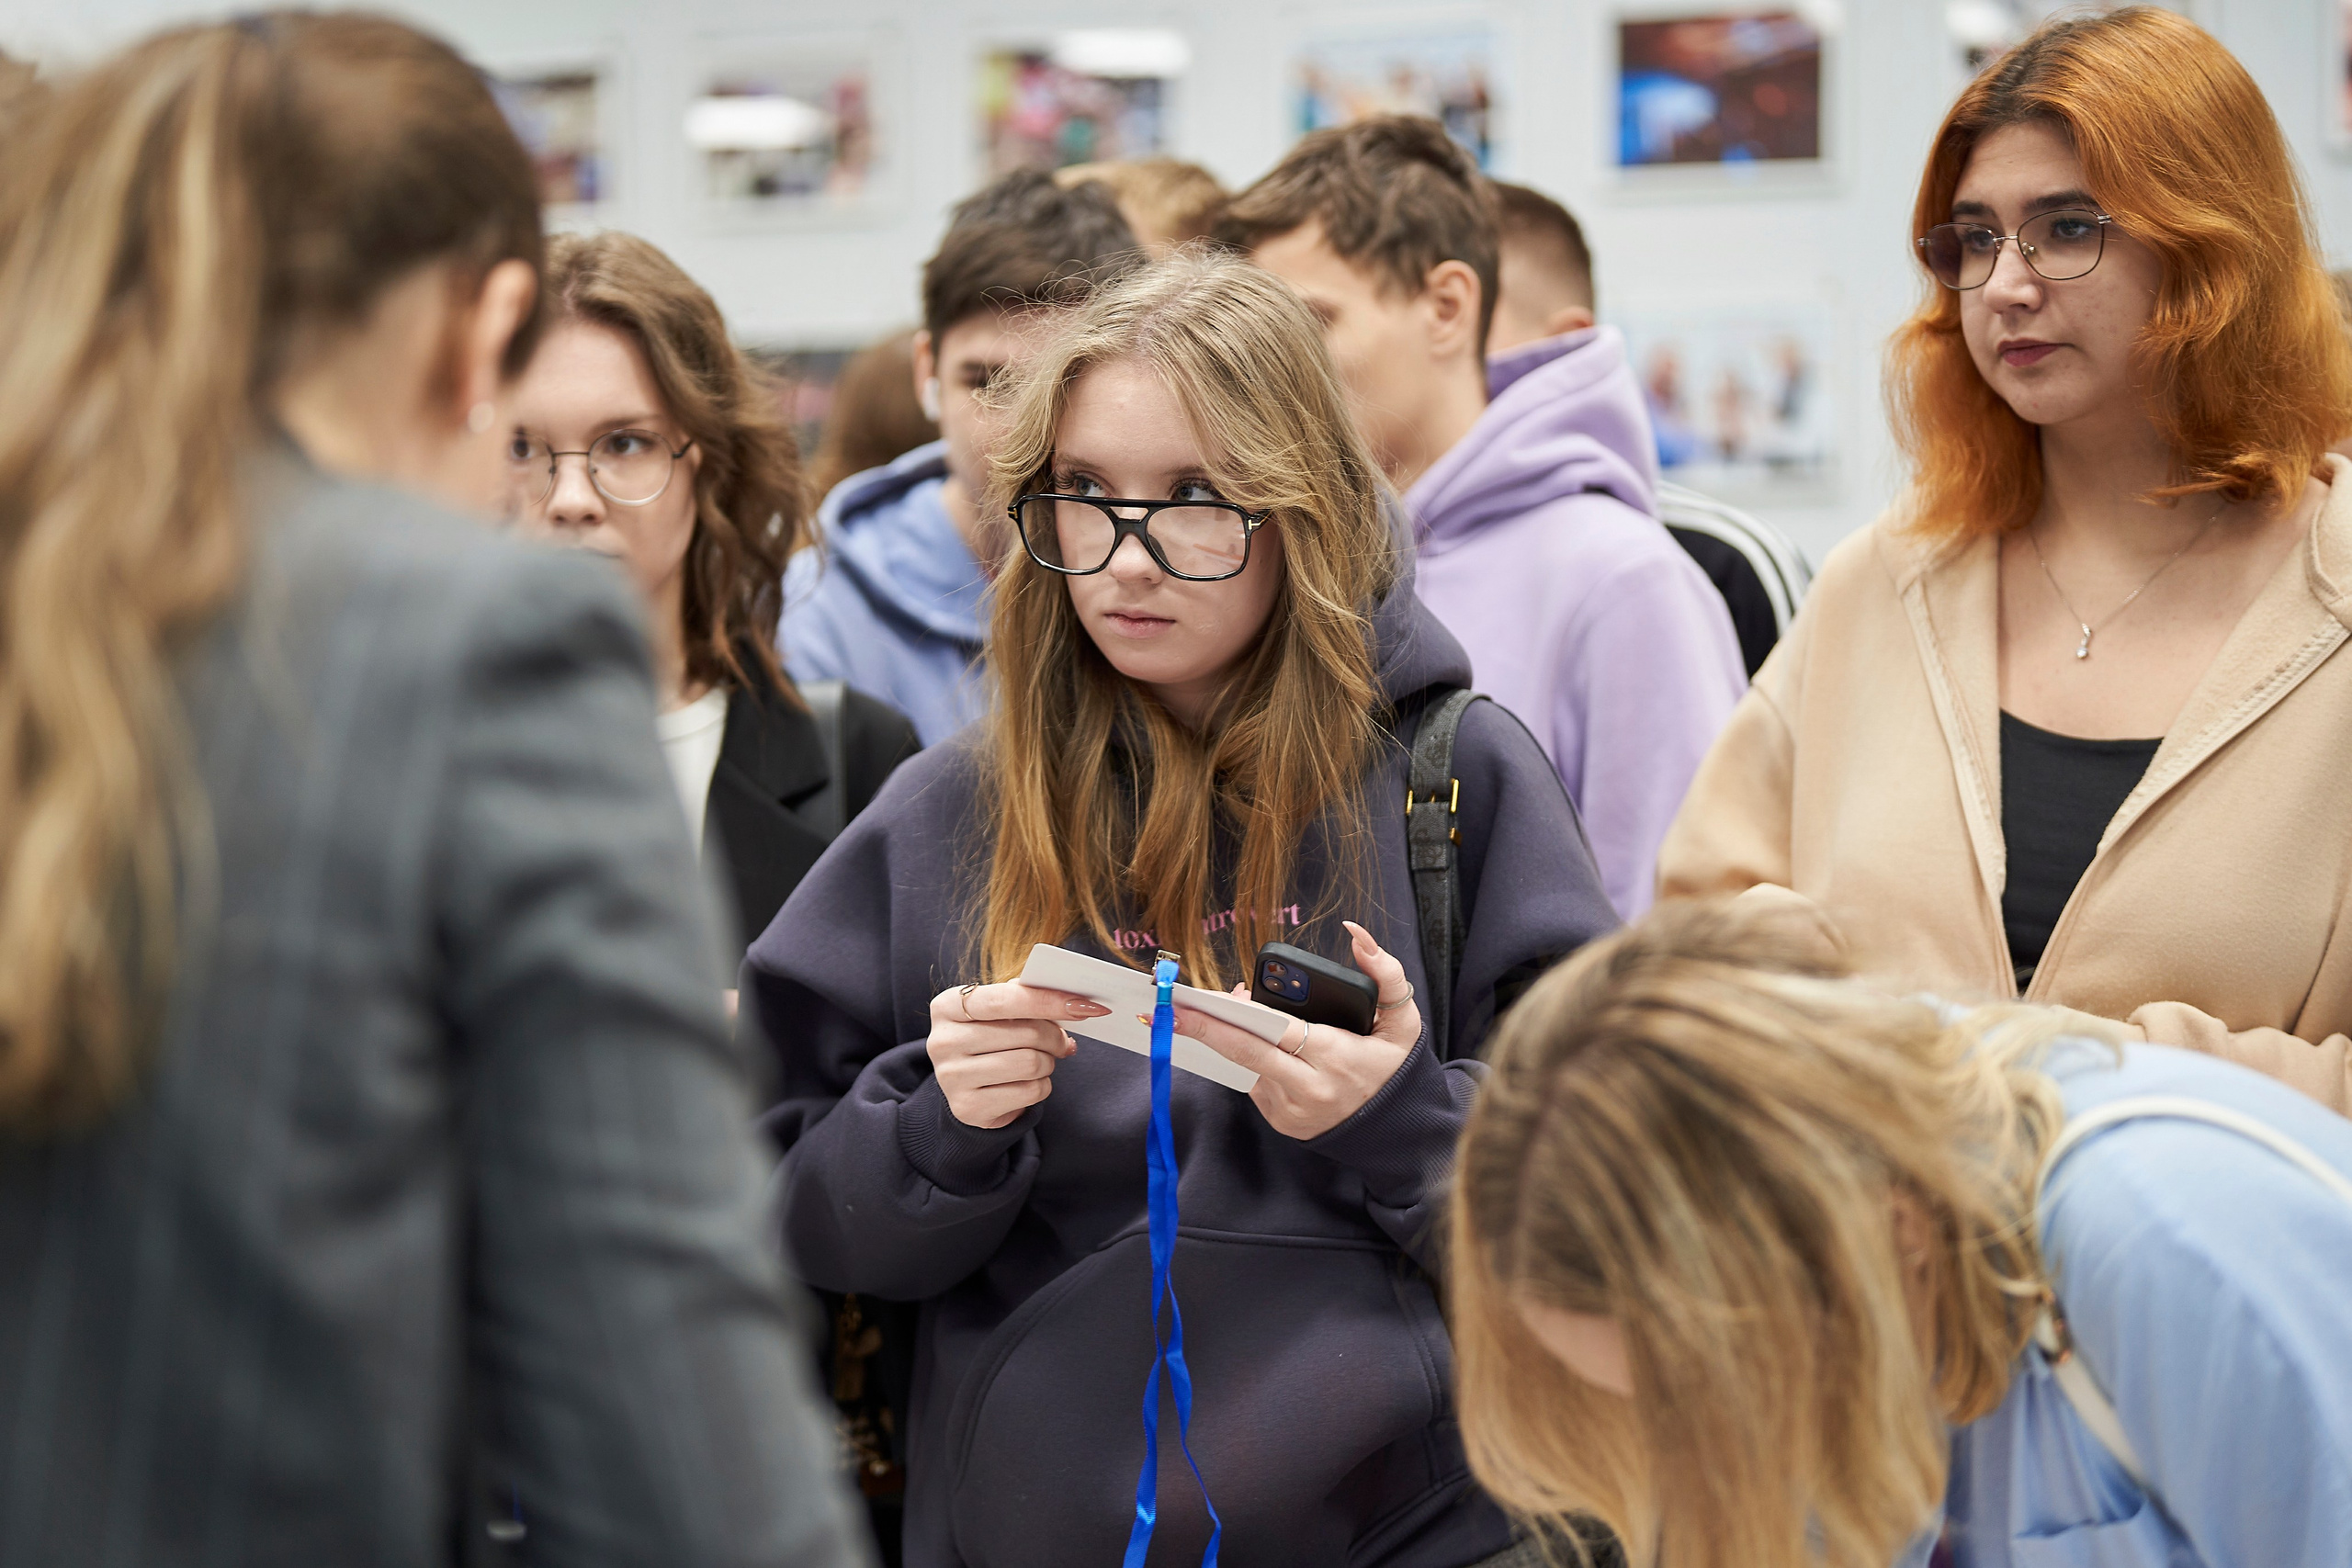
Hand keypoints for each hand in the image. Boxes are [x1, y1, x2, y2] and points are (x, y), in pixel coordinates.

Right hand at [927, 982, 1109, 1129]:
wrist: (966, 1088)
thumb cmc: (989, 1040)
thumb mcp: (997, 1014)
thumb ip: (1026, 999)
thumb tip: (1072, 1003)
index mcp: (948, 1006)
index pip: (1005, 999)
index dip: (1048, 1001)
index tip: (1083, 1005)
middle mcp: (943, 1041)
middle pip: (1025, 1034)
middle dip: (1055, 1037)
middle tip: (1062, 1042)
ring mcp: (952, 1077)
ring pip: (1030, 1063)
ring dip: (1049, 1063)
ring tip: (1042, 1061)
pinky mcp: (968, 1107)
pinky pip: (1029, 1092)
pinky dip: (1041, 1086)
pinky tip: (1030, 1083)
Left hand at [1173, 921, 1419, 1140]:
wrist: (1397, 1131)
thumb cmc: (1395, 1068)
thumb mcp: (1404, 1021)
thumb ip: (1386, 974)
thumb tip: (1356, 934)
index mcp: (1335, 1058)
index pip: (1274, 1033)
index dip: (1234, 1016)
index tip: (1202, 1000)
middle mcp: (1308, 1089)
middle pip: (1246, 1053)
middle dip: (1206, 1029)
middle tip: (1174, 1008)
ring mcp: (1291, 1111)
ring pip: (1247, 1066)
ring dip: (1232, 1038)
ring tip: (1223, 1011)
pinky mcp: (1282, 1123)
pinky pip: (1256, 1083)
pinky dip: (1252, 1058)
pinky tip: (1254, 1039)